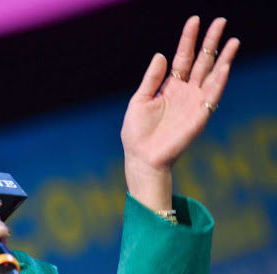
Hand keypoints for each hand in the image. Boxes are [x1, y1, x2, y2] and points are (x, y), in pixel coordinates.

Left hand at [121, 16, 239, 210]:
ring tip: (232, 41)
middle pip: (201, 62)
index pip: (182, 58)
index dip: (188, 39)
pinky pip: (211, 96)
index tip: (194, 20)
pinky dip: (219, 82)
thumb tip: (161, 54)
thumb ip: (151, 78)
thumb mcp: (139, 100)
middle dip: (210, 42)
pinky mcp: (199, 117)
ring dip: (223, 59)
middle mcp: (185, 93)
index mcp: (169, 87)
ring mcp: (194, 104)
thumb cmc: (137, 133)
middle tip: (220, 21)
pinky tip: (224, 66)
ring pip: (212, 76)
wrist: (141, 157)